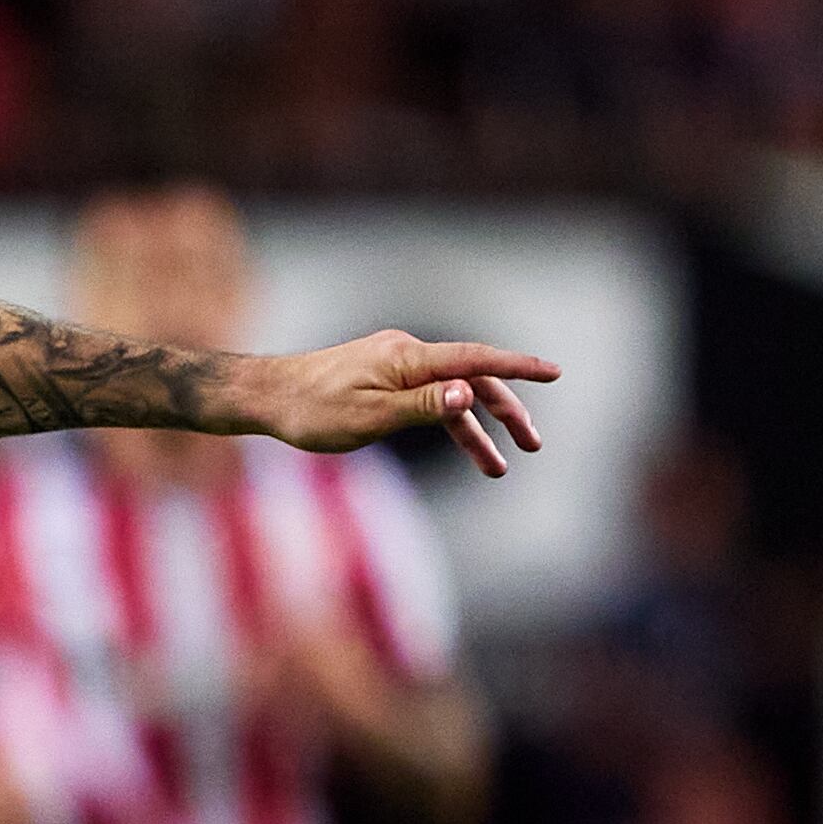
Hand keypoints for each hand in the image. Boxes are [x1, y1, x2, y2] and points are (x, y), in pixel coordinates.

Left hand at [241, 333, 558, 475]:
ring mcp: (396, 365)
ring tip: (498, 469)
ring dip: (476, 429)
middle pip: (472, 378)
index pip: (475, 360)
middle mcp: (407, 354)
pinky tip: (461, 445)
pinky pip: (428, 397)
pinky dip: (446, 422)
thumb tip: (467, 394)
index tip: (554, 372)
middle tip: (534, 445)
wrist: (267, 397)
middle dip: (506, 411)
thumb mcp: (369, 417)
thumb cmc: (312, 410)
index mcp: (407, 359)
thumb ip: (422, 406)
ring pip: (451, 394)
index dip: (517, 367)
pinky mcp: (385, 378)